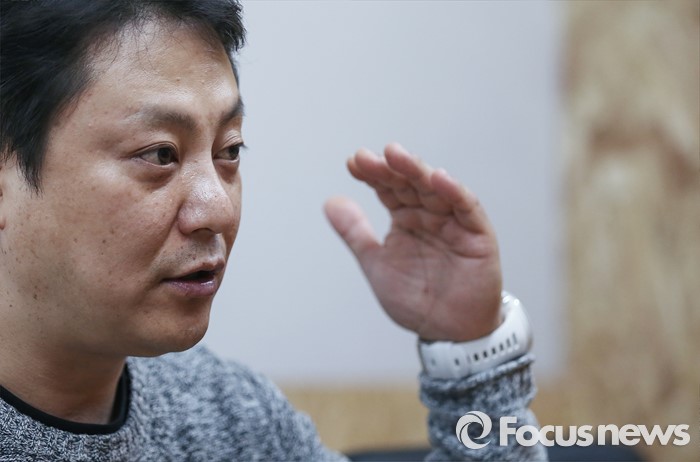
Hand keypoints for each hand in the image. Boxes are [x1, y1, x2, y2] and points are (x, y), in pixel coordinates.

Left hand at [324, 143, 502, 341]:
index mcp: (406, 218)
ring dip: (417, 171)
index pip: (388, 188)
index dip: (372, 174)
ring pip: (436, 188)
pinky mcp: (477, 234)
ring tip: (396, 156)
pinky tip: (437, 178)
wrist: (447, 333)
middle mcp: (429, 215)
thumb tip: (329, 201)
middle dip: (389, 168)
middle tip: (368, 158)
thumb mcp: (376, 264)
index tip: (353, 164)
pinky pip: (467, 208)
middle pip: (410, 183)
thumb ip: (355, 233)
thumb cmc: (416, 300)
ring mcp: (454, 222)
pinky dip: (454, 192)